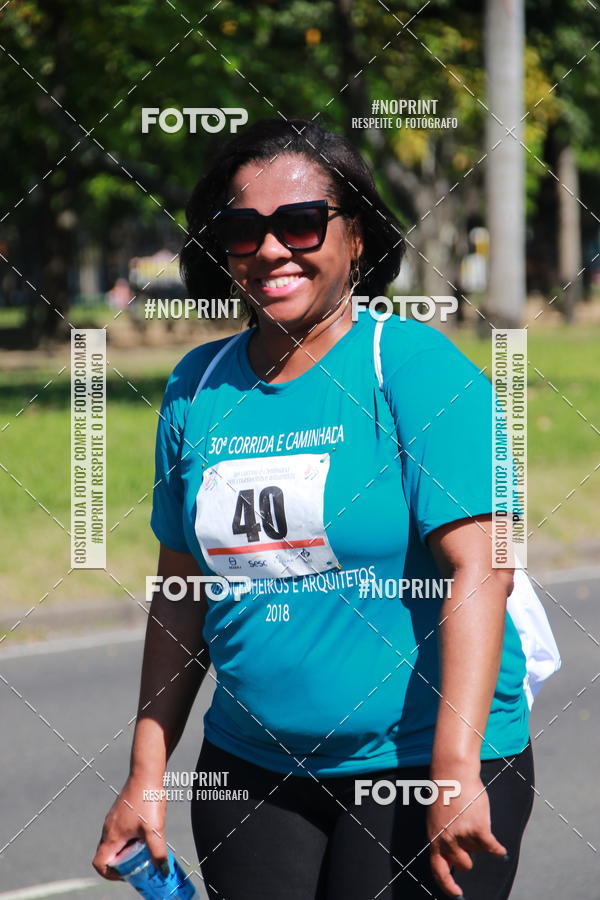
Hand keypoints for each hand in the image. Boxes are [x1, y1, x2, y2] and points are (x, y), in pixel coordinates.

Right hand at [92, 773, 167, 881]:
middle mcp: (109, 828)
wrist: (146, 772)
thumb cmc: (147, 799)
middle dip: (122, 864)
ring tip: (144, 849)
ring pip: (116, 841)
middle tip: (138, 865)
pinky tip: (147, 831)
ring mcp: (114, 818)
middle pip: (108, 854)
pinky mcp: (121, 810)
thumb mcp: (154, 829)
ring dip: (127, 850)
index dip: (109, 874)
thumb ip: (158, 852)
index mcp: (111, 835)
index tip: (126, 875)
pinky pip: (121, 830)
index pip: (99, 863)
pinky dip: (130, 837)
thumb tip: (163, 871)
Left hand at [427, 771, 506, 897]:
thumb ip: (443, 836)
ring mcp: (462, 835)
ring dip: (478, 840)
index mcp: (434, 837)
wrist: (453, 773)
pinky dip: (497, 850)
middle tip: (469, 838)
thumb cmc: (446, 792)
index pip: (438, 870)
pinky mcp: (478, 828)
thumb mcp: (437, 818)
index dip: (448, 885)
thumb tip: (456, 856)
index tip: (457, 894)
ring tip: (473, 819)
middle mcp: (446, 840)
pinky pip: (491, 847)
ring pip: (477, 850)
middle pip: (463, 863)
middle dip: (469, 855)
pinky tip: (501, 852)